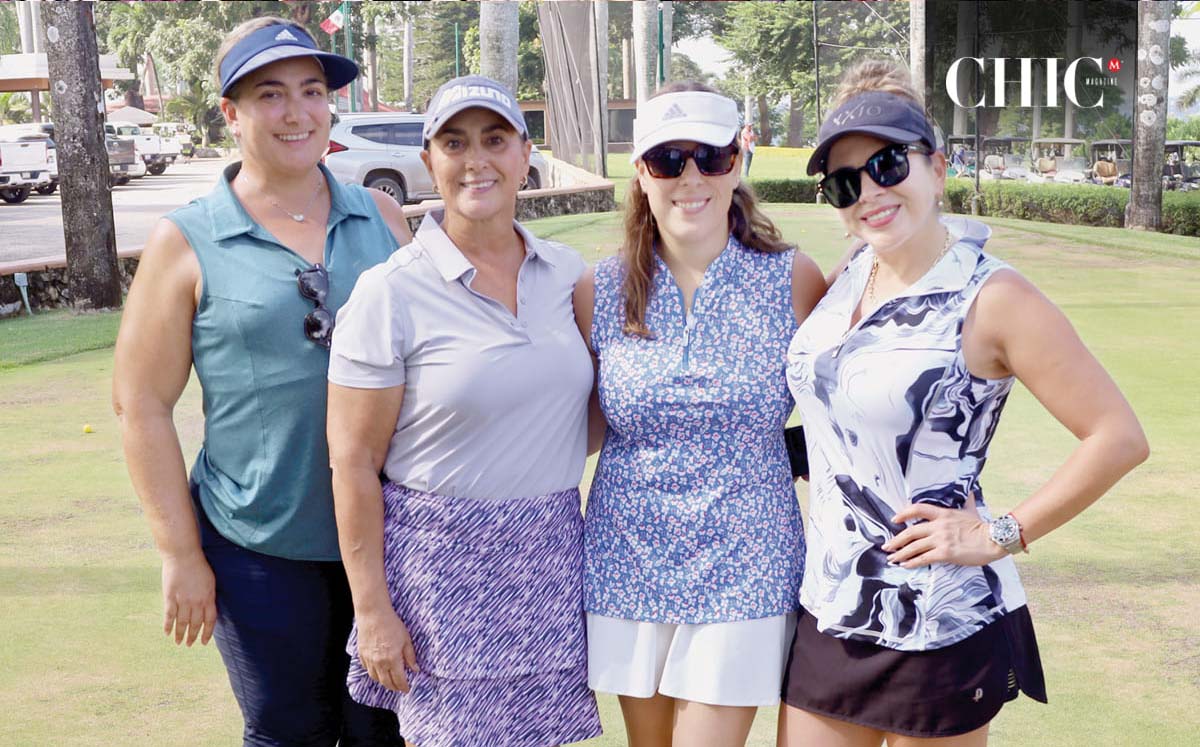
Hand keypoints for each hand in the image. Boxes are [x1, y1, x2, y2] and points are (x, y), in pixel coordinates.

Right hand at [161, 551, 216, 646]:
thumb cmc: (198, 566)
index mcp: (208, 598)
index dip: (207, 633)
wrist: (183, 555)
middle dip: (192, 636)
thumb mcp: (210, 581)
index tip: (203, 642)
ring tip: (178, 642)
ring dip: (180, 634)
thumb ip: (209, 596)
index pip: (210, 620)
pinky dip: (168, 625)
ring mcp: (183, 600)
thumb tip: (208, 609)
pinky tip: (167, 633)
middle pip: (195, 624)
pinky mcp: (170, 597)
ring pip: (182, 623)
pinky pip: (169, 615)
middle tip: (189, 644)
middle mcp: (197, 602)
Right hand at [356, 609, 419, 692]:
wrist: (373, 615)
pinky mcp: (362, 655)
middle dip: (394, 687)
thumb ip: (410, 656)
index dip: (404, 687)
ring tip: (389, 682)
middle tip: (399, 688)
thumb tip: (415, 669)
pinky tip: (378, 672)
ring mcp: (369, 660)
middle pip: (387, 682)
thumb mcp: (406, 640)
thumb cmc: (391, 625)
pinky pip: (367, 669)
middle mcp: (380, 663)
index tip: (407, 689)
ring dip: (383, 682)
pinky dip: (374, 673)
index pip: (399, 680)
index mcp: (393, 660)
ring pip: (376, 678)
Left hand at [881, 497, 1006, 568]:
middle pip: (911, 532)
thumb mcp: (971, 510)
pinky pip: (924, 558)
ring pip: (914, 547)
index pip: (918, 509)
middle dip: (896, 540)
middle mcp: (938, 526)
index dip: (903, 513)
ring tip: (891, 559)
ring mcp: (941, 540)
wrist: (993, 540)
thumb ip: (967, 502)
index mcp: (943, 514)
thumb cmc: (983, 527)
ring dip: (900, 554)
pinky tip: (905, 565)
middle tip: (886, 546)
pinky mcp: (945, 553)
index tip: (894, 519)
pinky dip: (912, 562)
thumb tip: (970, 492)